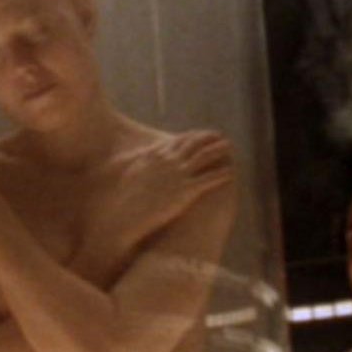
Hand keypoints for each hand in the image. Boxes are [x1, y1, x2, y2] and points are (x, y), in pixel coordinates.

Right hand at [88, 131, 233, 250]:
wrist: (125, 217)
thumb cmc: (122, 199)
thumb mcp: (125, 173)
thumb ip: (132, 161)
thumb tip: (132, 155)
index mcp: (154, 156)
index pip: (177, 141)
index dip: (191, 136)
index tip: (200, 134)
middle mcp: (168, 161)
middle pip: (193, 145)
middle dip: (208, 139)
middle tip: (220, 136)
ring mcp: (178, 175)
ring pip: (204, 157)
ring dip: (218, 150)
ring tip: (229, 148)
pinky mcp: (186, 191)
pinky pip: (208, 179)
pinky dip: (220, 174)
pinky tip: (230, 172)